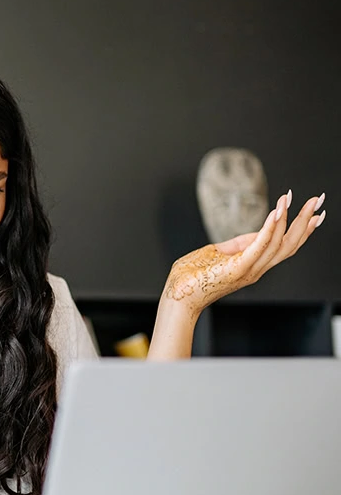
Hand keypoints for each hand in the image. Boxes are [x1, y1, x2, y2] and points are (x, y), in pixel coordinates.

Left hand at [163, 191, 325, 315]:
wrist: (176, 297)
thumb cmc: (191, 278)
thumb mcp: (217, 254)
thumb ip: (235, 245)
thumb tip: (253, 233)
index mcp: (252, 265)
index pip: (284, 246)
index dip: (301, 229)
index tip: (315, 212)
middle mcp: (256, 269)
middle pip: (289, 244)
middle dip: (305, 221)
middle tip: (318, 199)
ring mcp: (248, 270)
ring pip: (279, 243)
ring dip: (288, 218)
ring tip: (294, 198)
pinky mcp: (238, 268)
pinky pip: (259, 245)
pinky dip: (270, 228)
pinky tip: (277, 212)